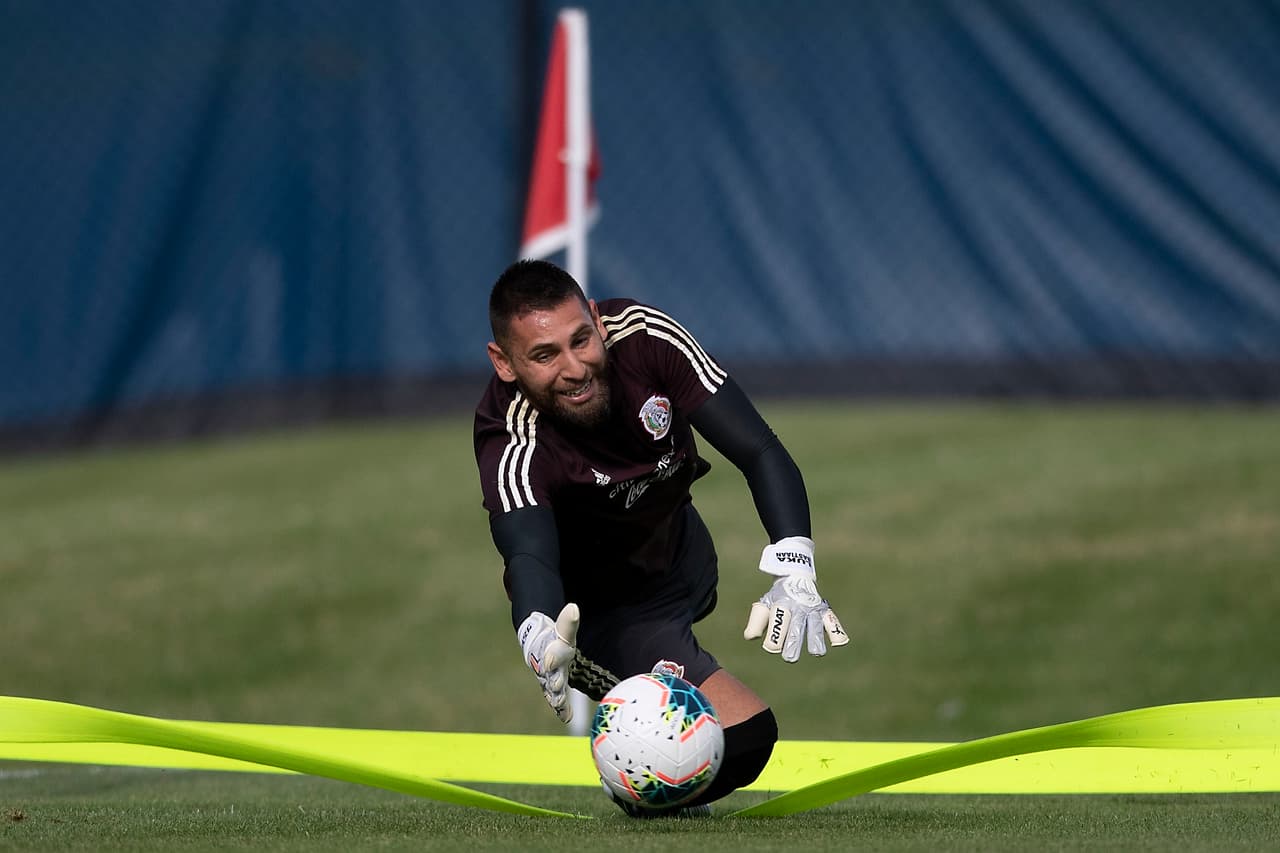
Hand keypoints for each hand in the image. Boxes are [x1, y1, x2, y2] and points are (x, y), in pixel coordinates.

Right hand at [516, 603, 580, 722]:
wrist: (540, 647)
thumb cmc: (555, 638)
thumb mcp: (563, 630)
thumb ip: (568, 622)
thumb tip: (574, 607)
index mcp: (550, 653)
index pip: (550, 656)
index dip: (551, 658)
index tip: (550, 660)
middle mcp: (546, 669)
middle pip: (549, 677)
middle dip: (553, 682)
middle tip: (556, 688)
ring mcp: (548, 681)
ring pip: (550, 692)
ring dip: (555, 699)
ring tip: (560, 706)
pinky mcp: (553, 690)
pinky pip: (557, 701)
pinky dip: (561, 710)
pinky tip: (567, 718)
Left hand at [743, 537, 848, 661]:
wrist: (795, 576)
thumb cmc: (777, 598)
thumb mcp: (764, 605)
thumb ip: (757, 621)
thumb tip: (750, 637)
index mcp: (781, 605)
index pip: (777, 621)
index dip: (774, 635)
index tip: (771, 648)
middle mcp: (797, 607)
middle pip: (796, 626)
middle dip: (793, 642)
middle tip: (790, 659)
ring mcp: (812, 609)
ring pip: (814, 624)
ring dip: (815, 638)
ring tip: (817, 653)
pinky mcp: (824, 611)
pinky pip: (832, 620)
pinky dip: (836, 630)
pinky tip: (839, 643)